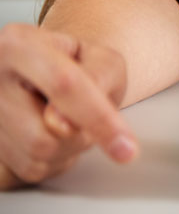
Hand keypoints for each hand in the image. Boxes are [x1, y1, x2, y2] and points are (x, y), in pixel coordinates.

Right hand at [0, 23, 136, 189]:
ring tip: (67, 121)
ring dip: (68, 149)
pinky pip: (26, 171)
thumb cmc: (76, 63)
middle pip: (45, 134)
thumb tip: (62, 125)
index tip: (125, 146)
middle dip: (82, 134)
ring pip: (35, 157)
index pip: (63, 84)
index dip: (97, 117)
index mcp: (17, 45)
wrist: (47, 72)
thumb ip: (97, 80)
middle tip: (86, 112)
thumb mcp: (102, 58)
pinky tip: (51, 135)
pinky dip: (51, 160)